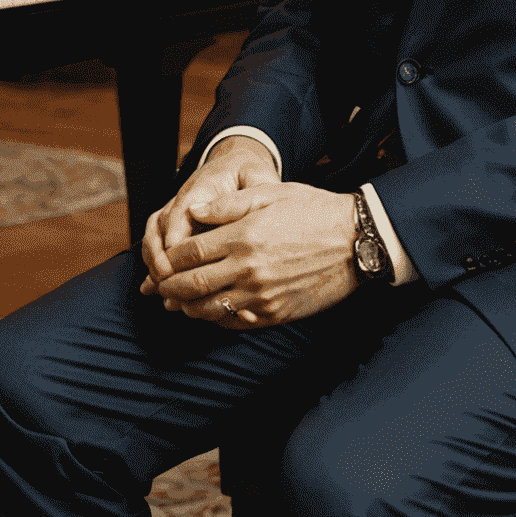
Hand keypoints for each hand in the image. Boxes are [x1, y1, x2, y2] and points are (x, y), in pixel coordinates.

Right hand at [140, 137, 278, 294]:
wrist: (236, 166)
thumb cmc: (249, 174)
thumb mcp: (256, 176)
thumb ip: (251, 194)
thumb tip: (242, 214)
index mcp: (204, 185)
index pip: (182, 209)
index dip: (176, 234)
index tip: (174, 258)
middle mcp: (183, 198)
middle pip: (161, 226)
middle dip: (161, 256)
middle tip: (167, 283)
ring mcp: (176, 210)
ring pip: (154, 235)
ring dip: (154, 263)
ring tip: (161, 290)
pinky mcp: (174, 224)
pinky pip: (155, 242)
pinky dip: (154, 264)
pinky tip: (156, 288)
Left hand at [151, 182, 360, 328]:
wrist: (356, 241)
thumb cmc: (313, 210)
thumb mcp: (269, 193)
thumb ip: (227, 205)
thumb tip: (192, 212)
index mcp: (243, 237)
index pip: (189, 253)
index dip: (168, 259)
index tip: (162, 259)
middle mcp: (248, 269)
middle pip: (191, 285)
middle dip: (169, 287)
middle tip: (159, 288)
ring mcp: (261, 295)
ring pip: (209, 309)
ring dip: (188, 308)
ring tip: (179, 302)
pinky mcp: (275, 313)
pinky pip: (235, 322)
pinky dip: (216, 319)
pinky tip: (211, 310)